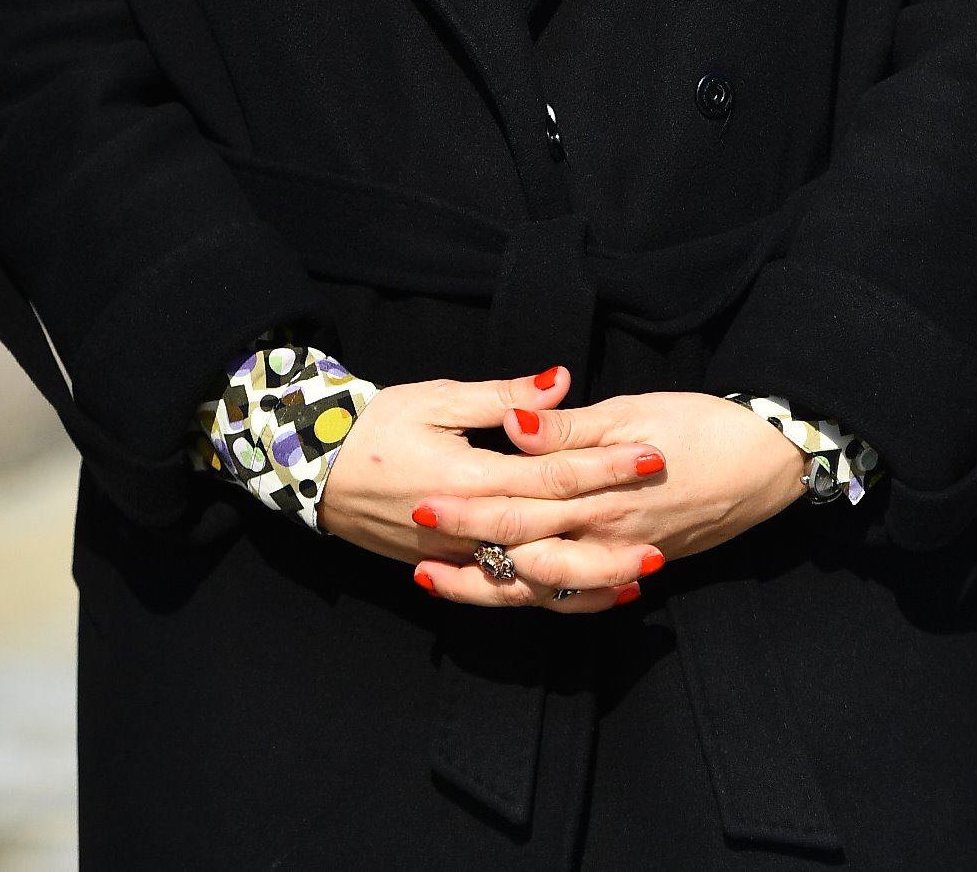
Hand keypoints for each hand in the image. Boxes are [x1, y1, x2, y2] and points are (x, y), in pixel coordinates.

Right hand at [319, 366, 666, 614]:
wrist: (311, 470)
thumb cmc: (375, 425)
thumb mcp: (438, 398)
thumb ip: (503, 397)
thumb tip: (560, 381)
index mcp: (470, 477)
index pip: (552, 472)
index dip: (604, 465)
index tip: (650, 455)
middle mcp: (467, 526)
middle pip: (553, 531)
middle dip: (610, 527)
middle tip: (665, 526)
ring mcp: (455, 556)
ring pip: (533, 575)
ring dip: (589, 577)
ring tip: (640, 574)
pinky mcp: (445, 569)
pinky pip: (505, 590)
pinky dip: (548, 594)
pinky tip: (583, 594)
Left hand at [411, 391, 808, 606]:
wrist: (768, 462)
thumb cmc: (701, 425)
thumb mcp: (633, 410)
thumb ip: (570, 427)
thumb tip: (515, 425)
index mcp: (597, 492)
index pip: (517, 506)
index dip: (467, 509)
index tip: (421, 504)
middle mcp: (604, 535)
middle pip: (522, 555)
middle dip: (466, 557)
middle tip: (417, 556)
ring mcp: (622, 558)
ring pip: (547, 588)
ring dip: (494, 589)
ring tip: (446, 585)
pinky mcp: (639, 564)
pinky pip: (584, 595)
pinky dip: (548, 600)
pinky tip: (522, 595)